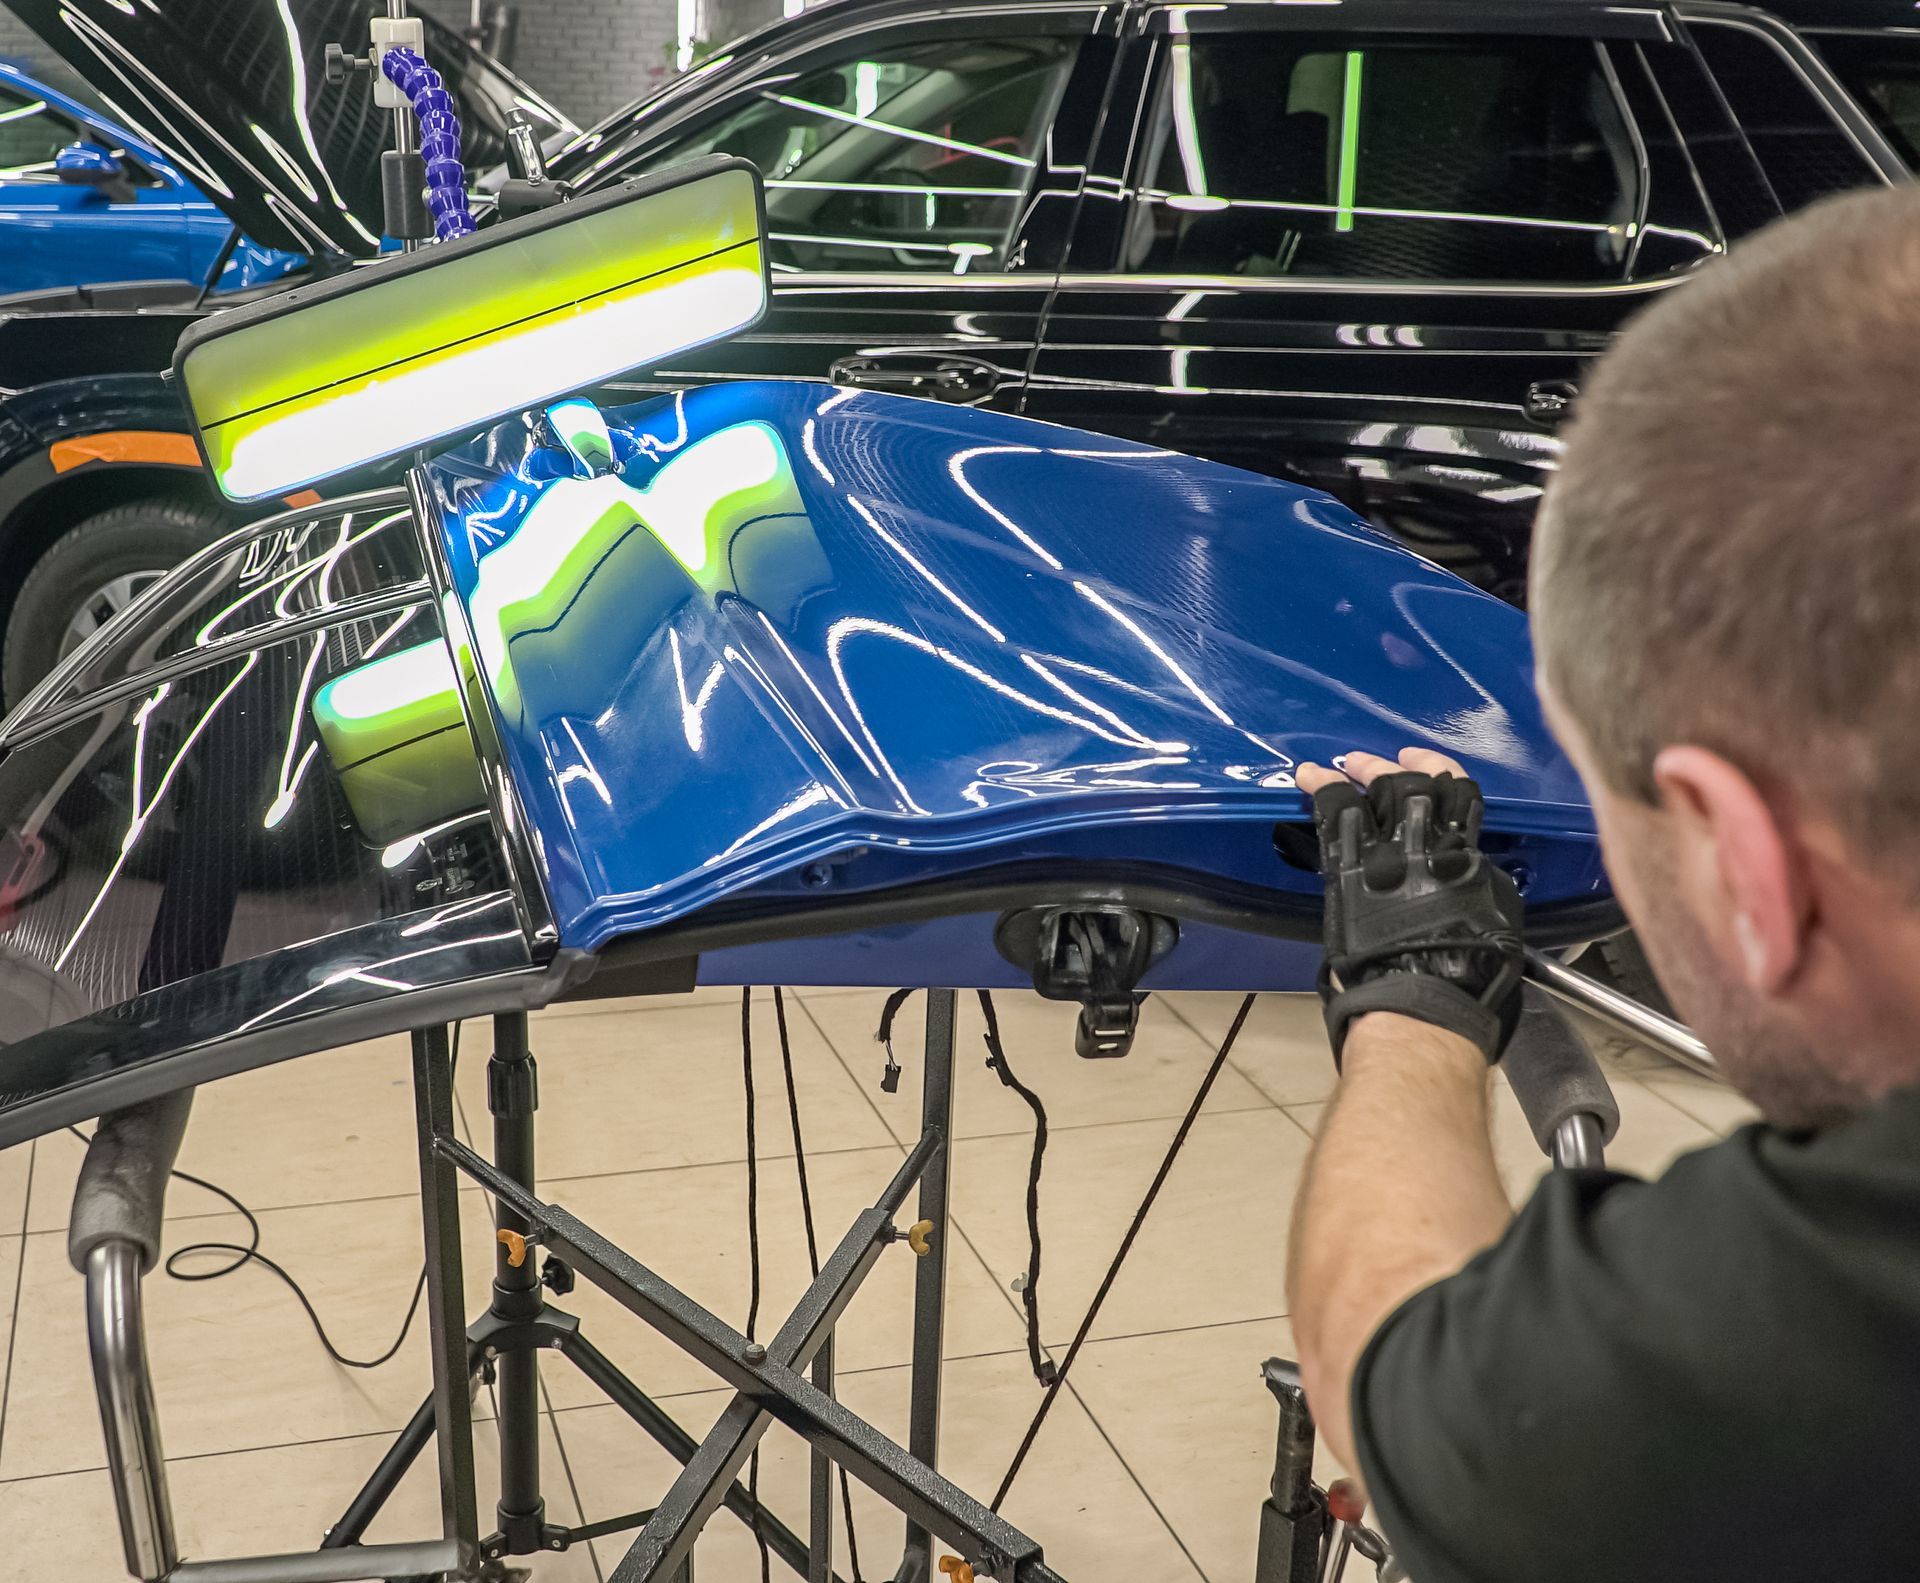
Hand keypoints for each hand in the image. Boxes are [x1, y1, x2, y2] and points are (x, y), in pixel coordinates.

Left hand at [1294, 748, 1525, 1063]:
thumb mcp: (1498, 916)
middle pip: (1409, 786)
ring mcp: (1385, 855)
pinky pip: (1333, 818)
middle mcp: (1426, 846)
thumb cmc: (1471, 973)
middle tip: (1371, 760)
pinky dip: (1321, 790)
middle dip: (1389, 768)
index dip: (1441, 768)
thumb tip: (1472, 871)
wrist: (1427, 994)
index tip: (1423, 759)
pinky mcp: (1350, 872)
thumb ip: (1481, 882)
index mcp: (1467, 856)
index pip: (1459, 794)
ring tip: (1344, 762)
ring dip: (1357, 773)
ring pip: (1371, 794)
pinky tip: (1309, 777)